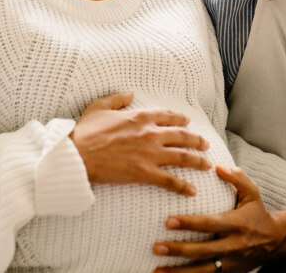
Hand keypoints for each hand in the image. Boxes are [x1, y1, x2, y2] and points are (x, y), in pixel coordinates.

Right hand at [71, 92, 211, 195]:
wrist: (78, 154)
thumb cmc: (85, 132)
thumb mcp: (99, 107)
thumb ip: (116, 99)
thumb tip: (129, 93)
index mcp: (140, 117)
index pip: (168, 116)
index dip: (180, 119)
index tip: (187, 122)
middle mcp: (150, 133)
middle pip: (182, 136)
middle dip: (197, 140)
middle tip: (205, 144)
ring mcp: (149, 154)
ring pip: (183, 157)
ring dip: (198, 161)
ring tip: (208, 165)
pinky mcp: (145, 173)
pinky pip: (170, 180)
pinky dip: (183, 186)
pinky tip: (193, 191)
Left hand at [152, 166, 285, 272]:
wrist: (276, 241)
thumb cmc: (257, 213)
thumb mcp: (252, 193)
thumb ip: (237, 178)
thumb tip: (218, 166)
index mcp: (237, 224)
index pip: (210, 224)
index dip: (189, 223)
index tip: (168, 221)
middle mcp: (233, 245)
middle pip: (203, 250)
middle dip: (179, 250)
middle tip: (157, 247)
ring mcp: (231, 262)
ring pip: (203, 271)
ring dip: (179, 272)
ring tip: (157, 270)